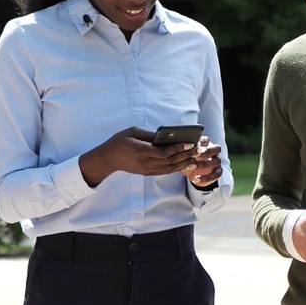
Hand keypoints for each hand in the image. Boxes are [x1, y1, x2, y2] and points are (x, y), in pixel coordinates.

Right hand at [78, 127, 198, 186]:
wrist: (108, 159)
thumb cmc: (119, 141)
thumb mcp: (133, 132)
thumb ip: (149, 135)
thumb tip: (166, 135)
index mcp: (141, 151)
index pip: (164, 152)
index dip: (178, 149)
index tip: (189, 143)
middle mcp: (145, 163)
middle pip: (170, 162)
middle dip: (185, 156)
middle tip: (197, 150)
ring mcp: (146, 170)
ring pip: (169, 169)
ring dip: (183, 163)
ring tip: (194, 157)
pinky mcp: (147, 173)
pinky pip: (164, 171)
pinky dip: (176, 168)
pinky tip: (184, 163)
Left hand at [184, 136, 223, 187]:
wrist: (194, 175)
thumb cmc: (187, 161)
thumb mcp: (183, 156)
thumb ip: (181, 151)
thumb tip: (173, 146)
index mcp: (206, 144)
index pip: (207, 140)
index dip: (201, 142)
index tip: (192, 146)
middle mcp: (213, 152)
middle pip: (216, 148)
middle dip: (206, 152)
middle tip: (195, 155)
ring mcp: (217, 161)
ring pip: (216, 161)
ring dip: (204, 164)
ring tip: (191, 167)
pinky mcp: (218, 172)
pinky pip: (216, 174)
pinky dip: (206, 177)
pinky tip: (195, 179)